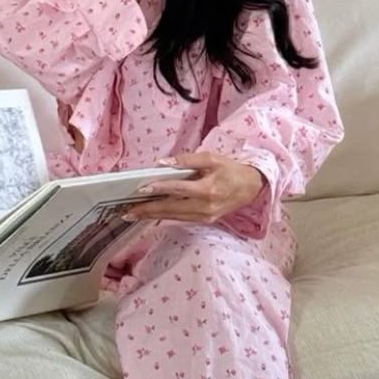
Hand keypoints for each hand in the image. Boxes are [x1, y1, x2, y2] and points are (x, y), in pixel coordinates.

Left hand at [125, 151, 265, 225]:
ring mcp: (205, 216)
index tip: (141, 189)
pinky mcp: (205, 220)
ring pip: (174, 216)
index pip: (179, 189)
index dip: (159, 189)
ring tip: (133, 214)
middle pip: (172, 208)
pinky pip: (181, 218)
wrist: (251, 187)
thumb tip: (163, 163)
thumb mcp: (211, 158)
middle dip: (148, 210)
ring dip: (153, 215)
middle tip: (127, 211)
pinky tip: (151, 214)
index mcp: (208, 189)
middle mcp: (206, 206)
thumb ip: (187, 160)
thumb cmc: (230, 169)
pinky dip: (165, 216)